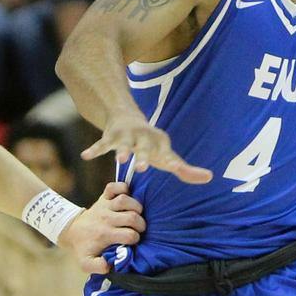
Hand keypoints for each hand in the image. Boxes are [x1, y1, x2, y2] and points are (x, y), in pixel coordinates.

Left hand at [56, 180, 144, 274]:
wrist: (72, 230)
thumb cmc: (84, 247)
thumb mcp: (86, 263)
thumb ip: (97, 267)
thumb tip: (109, 265)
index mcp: (104, 234)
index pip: (129, 235)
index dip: (135, 238)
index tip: (133, 241)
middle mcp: (106, 218)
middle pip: (132, 217)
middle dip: (141, 224)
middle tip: (139, 229)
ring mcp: (105, 205)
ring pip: (125, 200)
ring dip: (136, 206)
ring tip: (137, 214)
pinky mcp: (104, 197)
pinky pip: (114, 186)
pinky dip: (122, 186)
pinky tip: (127, 195)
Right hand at [82, 116, 211, 184]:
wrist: (127, 118)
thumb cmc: (150, 144)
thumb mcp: (167, 155)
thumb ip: (185, 169)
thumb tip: (210, 178)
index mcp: (158, 143)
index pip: (166, 154)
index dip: (171, 162)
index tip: (175, 168)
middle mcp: (143, 138)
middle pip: (143, 148)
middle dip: (143, 157)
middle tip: (143, 167)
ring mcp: (125, 137)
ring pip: (122, 144)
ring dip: (121, 151)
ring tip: (120, 160)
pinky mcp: (110, 137)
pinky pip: (101, 144)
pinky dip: (94, 149)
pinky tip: (85, 156)